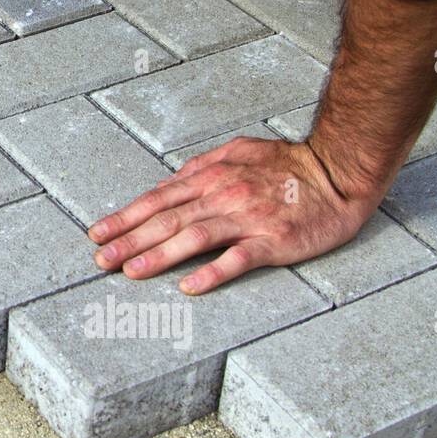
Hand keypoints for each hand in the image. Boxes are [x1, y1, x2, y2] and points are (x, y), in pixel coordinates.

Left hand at [87, 137, 376, 294]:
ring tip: (131, 271)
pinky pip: (239, 258)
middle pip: (168, 219)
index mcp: (212, 176)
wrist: (339, 173)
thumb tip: (170, 181)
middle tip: (100, 259)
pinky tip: (190, 286)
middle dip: (129, 240)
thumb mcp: (239, 151)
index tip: (97, 233)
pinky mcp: (275, 241)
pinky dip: (213, 272)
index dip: (126, 217)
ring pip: (195, 237)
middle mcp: (224, 195)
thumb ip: (203, 166)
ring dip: (159, 255)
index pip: (158, 199)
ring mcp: (249, 218)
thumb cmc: (288, 165)